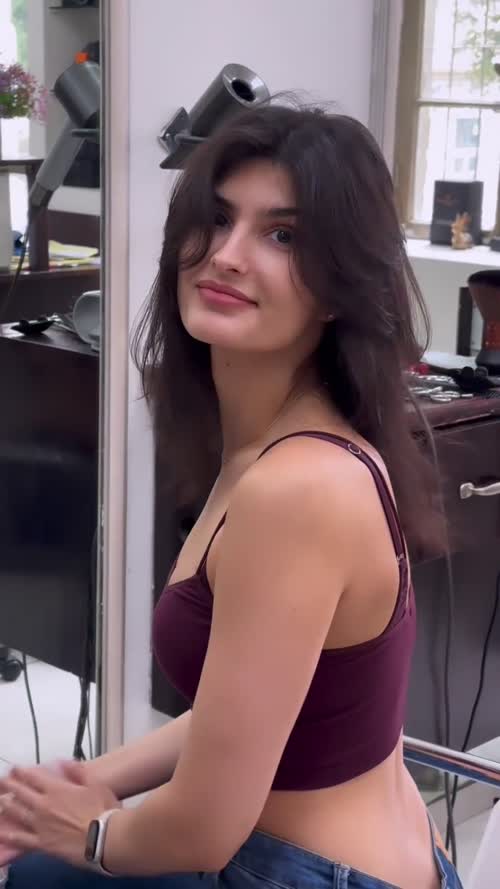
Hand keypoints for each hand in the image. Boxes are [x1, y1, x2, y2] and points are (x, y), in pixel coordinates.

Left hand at [0, 761, 120, 868]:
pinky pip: (22, 839)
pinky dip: (11, 835)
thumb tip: (65, 762)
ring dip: (8, 806)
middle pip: (21, 793)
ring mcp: (40, 825)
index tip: (16, 768)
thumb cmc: (102, 810)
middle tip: (3, 781)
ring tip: (2, 802)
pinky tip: (5, 832)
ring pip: (18, 814)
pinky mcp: (42, 843)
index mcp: (57, 790)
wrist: (103, 839)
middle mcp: (44, 805)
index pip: (34, 777)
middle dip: (10, 785)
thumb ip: (78, 772)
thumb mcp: (95, 784)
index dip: (23, 772)